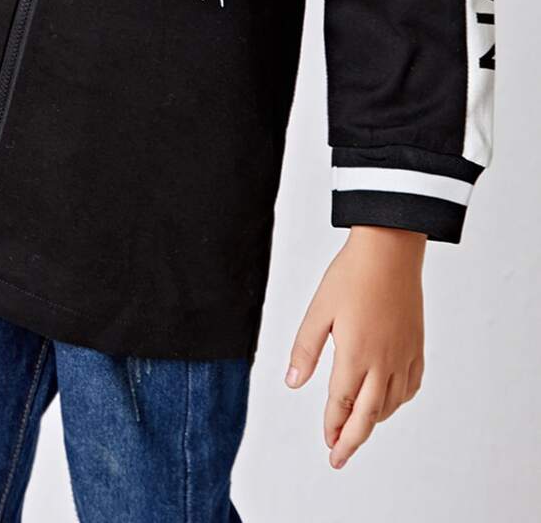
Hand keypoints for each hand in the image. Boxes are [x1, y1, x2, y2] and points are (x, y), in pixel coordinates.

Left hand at [284, 225, 426, 468]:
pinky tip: (386, 402)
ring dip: (372, 421)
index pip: (342, 403)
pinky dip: (396, 402)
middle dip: (351, 441)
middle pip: (368, 416)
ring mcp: (404, 356)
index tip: (326, 443)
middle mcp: (383, 362)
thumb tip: (292, 382)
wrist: (390, 250)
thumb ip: (305, 349)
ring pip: (390, 404)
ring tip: (355, 428)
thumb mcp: (318, 310)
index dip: (333, 426)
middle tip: (338, 458)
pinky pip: (410, 387)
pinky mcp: (416, 347)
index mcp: (356, 354)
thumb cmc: (352, 275)